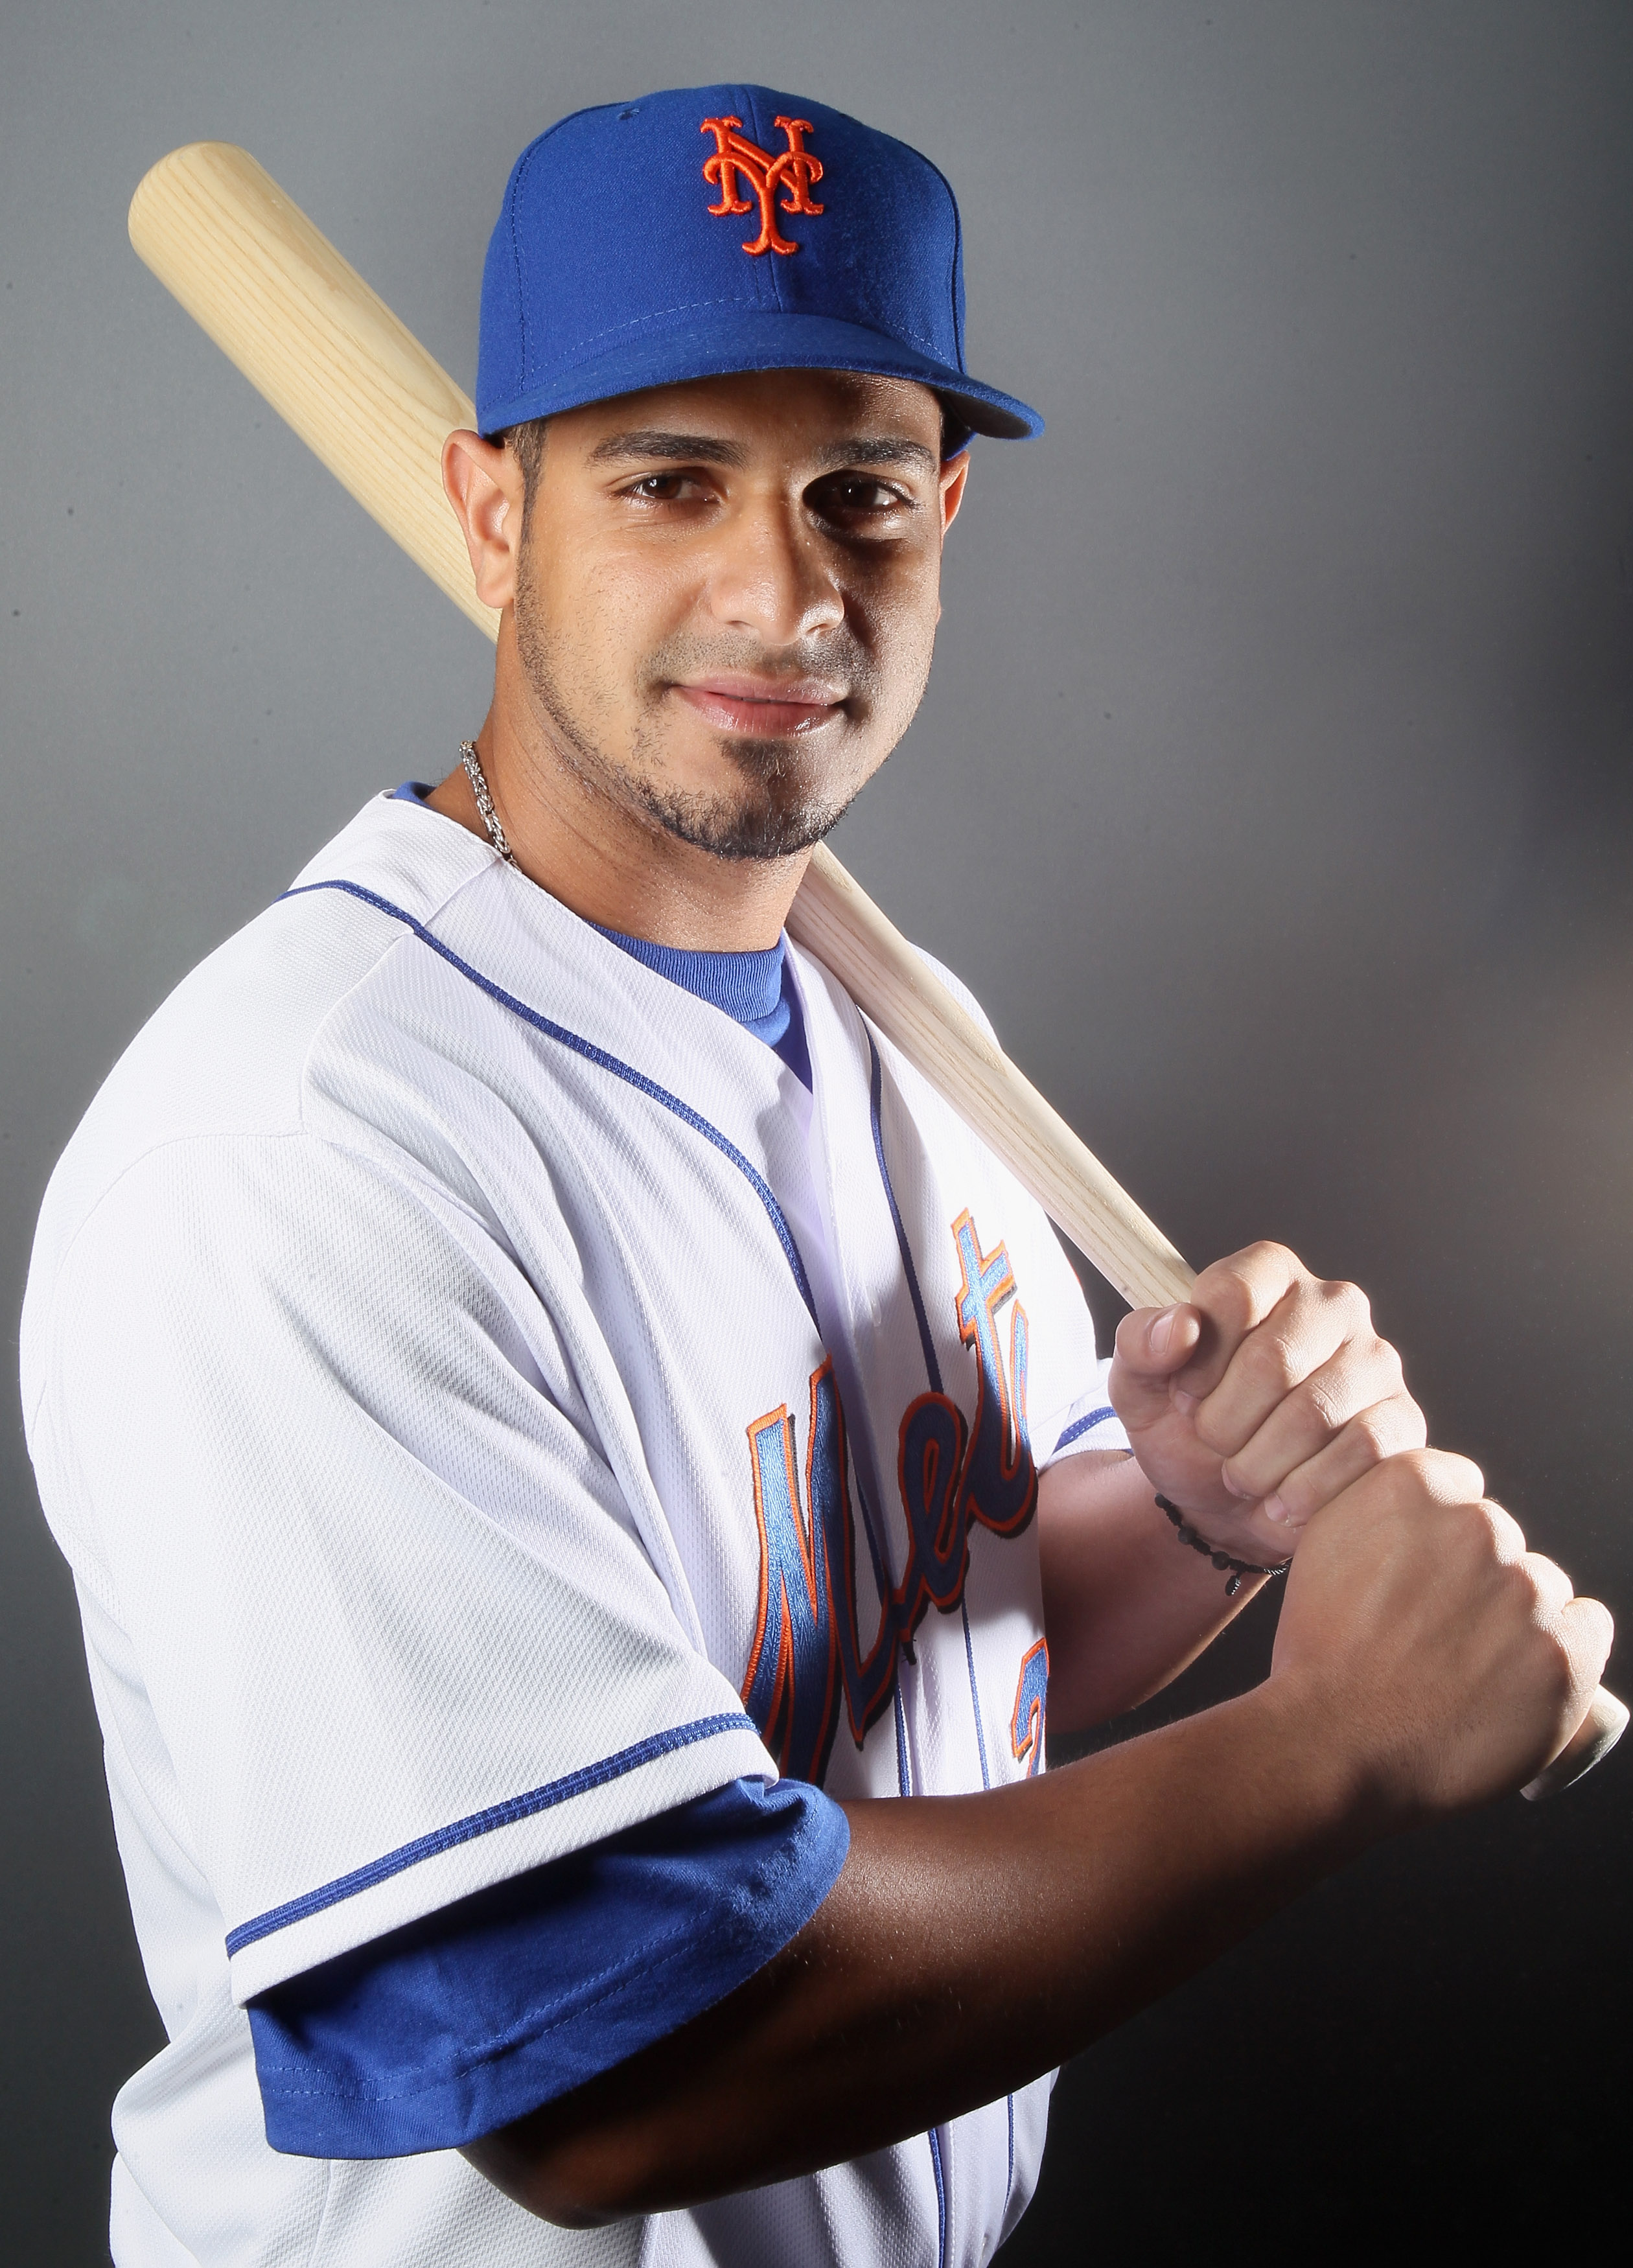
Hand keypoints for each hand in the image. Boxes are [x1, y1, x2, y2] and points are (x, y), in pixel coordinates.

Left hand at [1108, 1241, 1424, 1564]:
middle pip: (1273, 1360)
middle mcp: (1333, 1304)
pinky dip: (1305, 1487)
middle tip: (1213, 1441)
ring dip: (1259, 1461)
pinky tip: (1281, 1496)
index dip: (1197, 1360)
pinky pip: (1361, 1451)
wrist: (1225, 1502)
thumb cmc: (1187, 1425)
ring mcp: (1376, 1361)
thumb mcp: (1139, 1384)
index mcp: (1270, 1274)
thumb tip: (1182, 1326)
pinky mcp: (1402, 1420)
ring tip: (1243, 1472)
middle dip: (1224, 1420)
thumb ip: (1141, 1344)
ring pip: (1315, 1412)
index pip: (1234, 1292)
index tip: (1185, 1392)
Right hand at [1270, 1448, 1613, 1817]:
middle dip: (1475, 1580)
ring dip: (1514, 1619)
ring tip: (1463, 1671)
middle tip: (1434, 1635)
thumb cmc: (1320, 1658)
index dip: (1437, 1542)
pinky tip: (1510, 1682)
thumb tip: (1421, 1503)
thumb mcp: (1323, 1544)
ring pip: (1542, 1588)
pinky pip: (1587, 1629)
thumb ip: (1378, 1506)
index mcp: (1414, 1485)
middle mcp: (1478, 1526)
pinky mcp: (1564, 1654)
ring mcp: (1527, 1590)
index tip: (1421, 1578)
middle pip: (1500, 1540)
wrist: (1333, 1744)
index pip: (1459, 1490)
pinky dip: (1558, 1655)